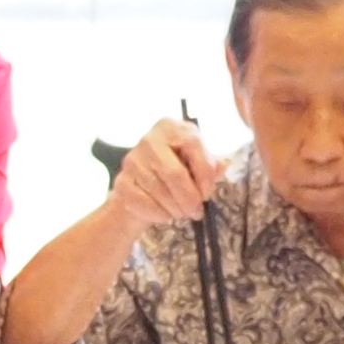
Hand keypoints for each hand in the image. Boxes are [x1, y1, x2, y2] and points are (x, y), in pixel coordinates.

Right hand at [105, 117, 225, 235]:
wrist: (144, 187)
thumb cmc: (178, 171)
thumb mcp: (197, 164)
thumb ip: (211, 166)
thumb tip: (222, 166)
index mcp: (172, 127)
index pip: (192, 146)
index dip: (204, 175)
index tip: (207, 194)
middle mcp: (150, 139)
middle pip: (174, 173)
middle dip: (189, 198)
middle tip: (196, 212)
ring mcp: (132, 160)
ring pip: (159, 191)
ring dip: (175, 209)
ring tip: (182, 213)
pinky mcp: (121, 181)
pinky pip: (142, 202)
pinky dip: (158, 214)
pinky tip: (166, 216)